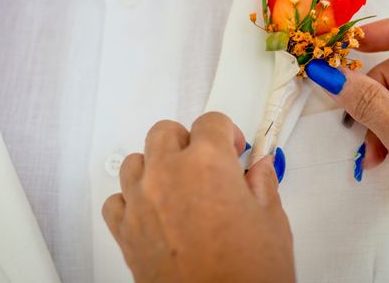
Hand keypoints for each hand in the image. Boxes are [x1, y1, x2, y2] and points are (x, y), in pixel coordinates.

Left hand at [102, 112, 294, 282]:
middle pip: (165, 131)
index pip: (211, 121)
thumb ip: (263, 185)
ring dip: (156, 164)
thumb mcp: (272, 223)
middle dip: (188, 140)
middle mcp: (168, 175)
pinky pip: (116, 200)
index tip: (233, 149)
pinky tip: (153, 210)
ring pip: (136, 160)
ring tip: (179, 184)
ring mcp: (141, 203)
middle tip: (208, 162)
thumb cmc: (246, 278)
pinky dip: (131, 199)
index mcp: (207, 163)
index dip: (226, 132)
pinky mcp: (125, 233)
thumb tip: (261, 170)